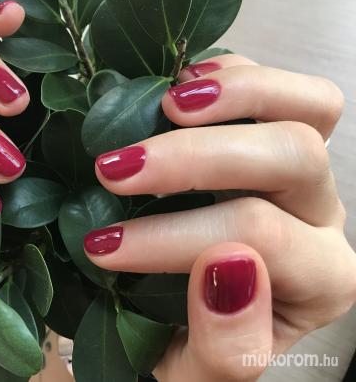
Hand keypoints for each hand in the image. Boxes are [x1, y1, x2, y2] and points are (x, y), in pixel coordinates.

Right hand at [84, 55, 354, 380]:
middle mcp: (323, 218)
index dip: (173, 238)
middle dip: (193, 160)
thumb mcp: (204, 374)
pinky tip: (181, 85)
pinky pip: (283, 89)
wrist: (197, 318)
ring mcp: (305, 171)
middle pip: (290, 157)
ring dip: (235, 96)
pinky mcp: (277, 136)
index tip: (103, 245)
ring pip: (310, 108)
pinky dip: (233, 74)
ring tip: (164, 105)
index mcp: (318, 283)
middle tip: (115, 168)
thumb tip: (225, 267)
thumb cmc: (198, 345)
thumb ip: (227, 348)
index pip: (256, 239)